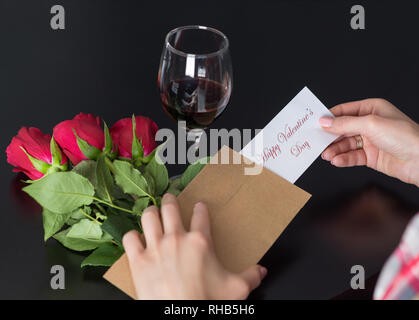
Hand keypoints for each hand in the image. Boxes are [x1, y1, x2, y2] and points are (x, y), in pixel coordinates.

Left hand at [122, 193, 266, 299]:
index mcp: (200, 242)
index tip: (199, 206)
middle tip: (170, 198)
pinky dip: (131, 237)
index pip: (201, 215)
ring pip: (148, 217)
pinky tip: (135, 238)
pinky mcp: (138, 261)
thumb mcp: (236, 289)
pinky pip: (129, 239)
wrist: (181, 317)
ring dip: (150, 212)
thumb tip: (261, 271)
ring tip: (152, 211)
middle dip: (170, 200)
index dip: (200, 208)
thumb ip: (251, 276)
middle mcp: (176, 239)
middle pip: (170, 208)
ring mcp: (155, 248)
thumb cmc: (206, 302)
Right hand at [319, 98, 418, 186]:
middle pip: (343, 129)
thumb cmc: (405, 137)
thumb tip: (325, 122)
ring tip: (326, 155)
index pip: (345, 111)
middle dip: (330, 136)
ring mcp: (371, 141)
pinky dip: (343, 159)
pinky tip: (337, 160)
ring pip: (346, 144)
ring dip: (335, 149)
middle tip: (317, 142)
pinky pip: (352, 156)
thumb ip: (345, 123)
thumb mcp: (370, 124)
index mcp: (372, 109)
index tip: (315, 124)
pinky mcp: (371, 156)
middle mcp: (371, 124)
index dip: (330, 117)